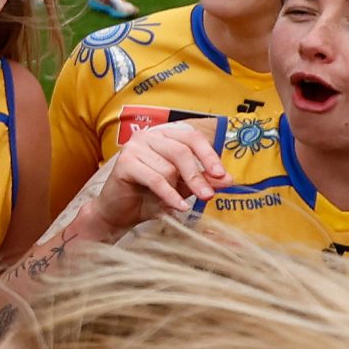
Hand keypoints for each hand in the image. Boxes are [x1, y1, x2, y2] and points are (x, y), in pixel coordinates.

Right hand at [88, 119, 224, 236]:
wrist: (119, 212)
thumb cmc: (149, 196)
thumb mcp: (182, 186)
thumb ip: (203, 179)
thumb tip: (228, 179)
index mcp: (163, 135)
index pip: (191, 137)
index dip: (208, 155)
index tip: (221, 175)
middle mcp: (147, 136)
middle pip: (182, 152)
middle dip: (197, 177)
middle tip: (208, 196)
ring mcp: (133, 147)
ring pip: (168, 167)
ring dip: (177, 189)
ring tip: (178, 202)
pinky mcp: (124, 163)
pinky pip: (155, 179)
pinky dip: (169, 195)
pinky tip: (178, 207)